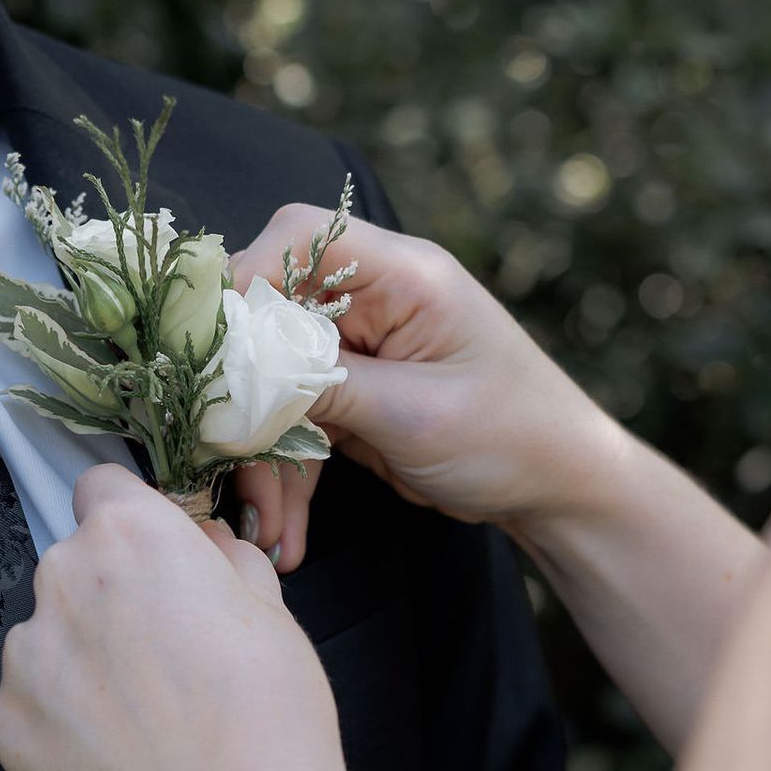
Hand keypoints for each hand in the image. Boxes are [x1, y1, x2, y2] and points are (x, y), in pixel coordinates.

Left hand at [0, 465, 348, 770]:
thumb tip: (204, 548)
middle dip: (109, 597)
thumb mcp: (273, 611)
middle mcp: (62, 577)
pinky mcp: (6, 721)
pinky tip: (116, 754)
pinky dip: (63, 722)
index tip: (156, 562)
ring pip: (49, 637)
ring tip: (142, 716)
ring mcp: (26, 653)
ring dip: (83, 661)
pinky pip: (31, 703)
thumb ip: (224, 561)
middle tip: (165, 654)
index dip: (134, 524)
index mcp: (130, 534)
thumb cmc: (266, 715)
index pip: (104, 490)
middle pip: (75, 566)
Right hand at [227, 210, 618, 537]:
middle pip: (269, 316)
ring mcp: (360, 346)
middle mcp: (374, 297)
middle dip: (242, 396)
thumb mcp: (416, 415)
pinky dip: (284, 476)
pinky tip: (284, 532)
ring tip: (265, 529)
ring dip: (261, 457)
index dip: (243, 280)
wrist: (561, 488)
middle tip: (218, 459)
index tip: (210, 350)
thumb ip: (325, 384)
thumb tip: (240, 370)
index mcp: (403, 274)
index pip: (298, 238)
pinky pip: (294, 422)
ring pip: (272, 381)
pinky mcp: (352, 391)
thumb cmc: (516, 437)